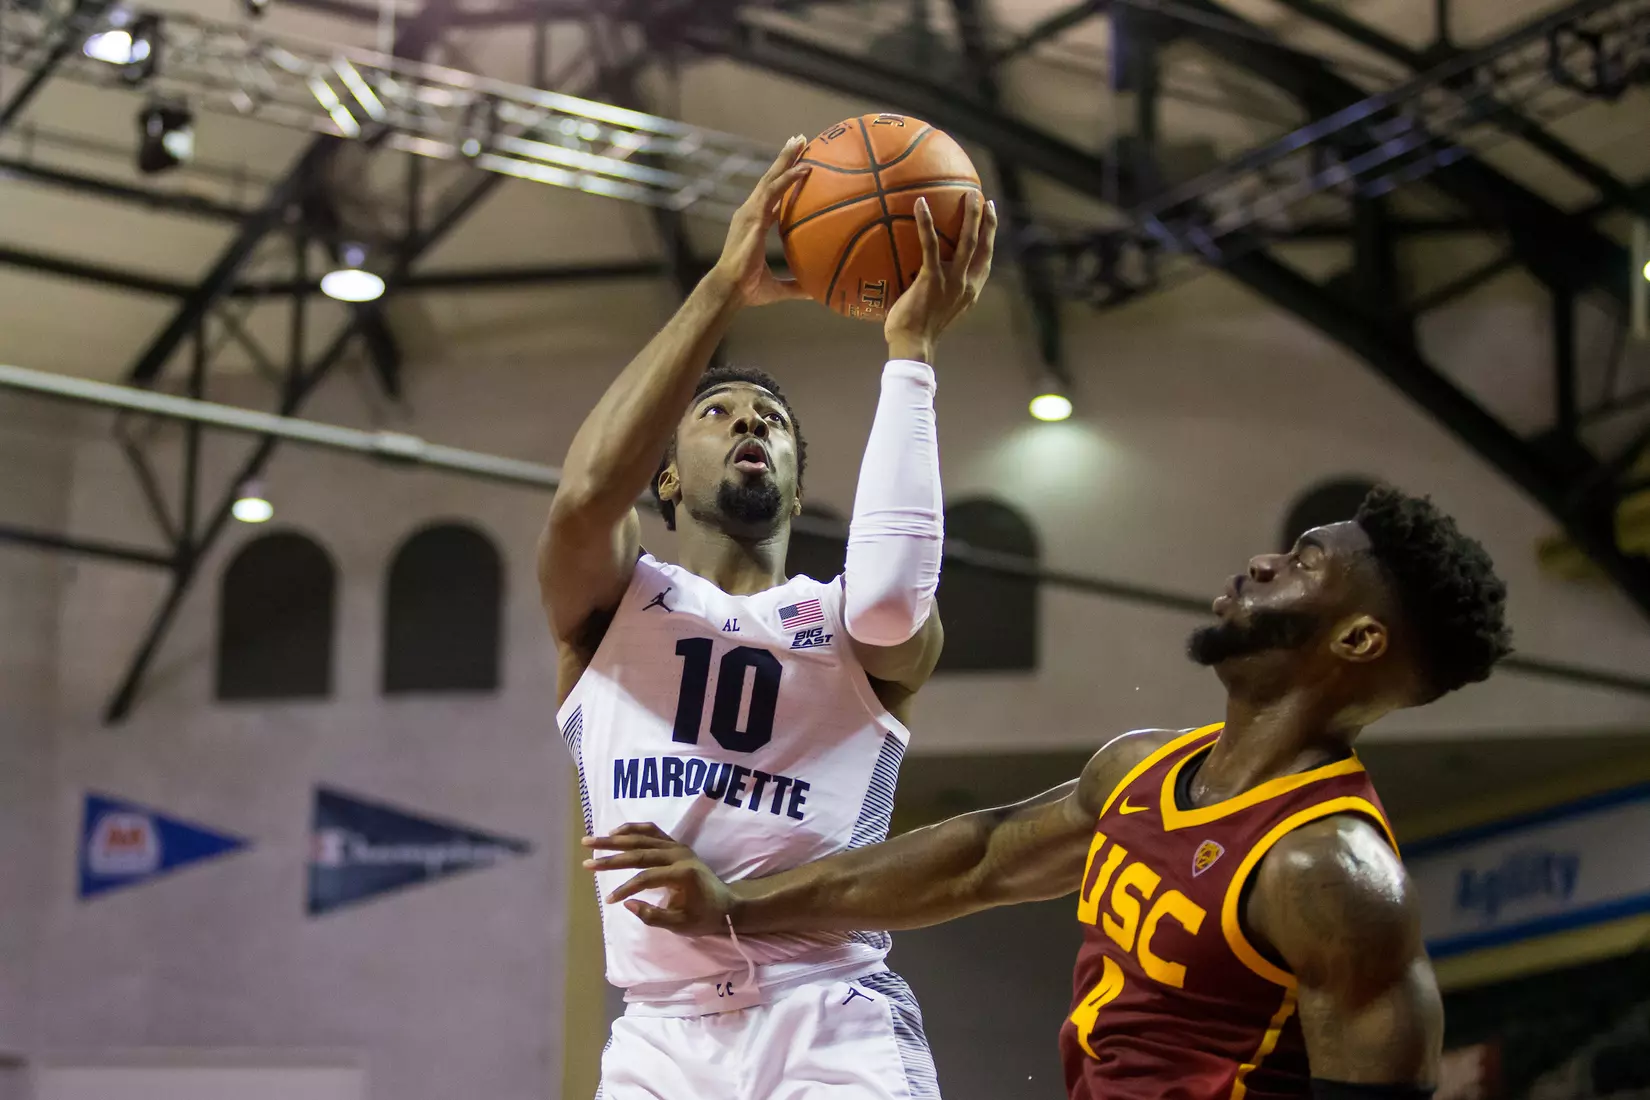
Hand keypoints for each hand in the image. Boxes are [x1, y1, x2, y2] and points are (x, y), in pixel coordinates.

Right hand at [582, 823, 735, 935]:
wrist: (727, 905)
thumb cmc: (704, 918)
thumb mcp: (680, 925)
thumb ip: (653, 916)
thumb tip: (627, 904)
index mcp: (683, 874)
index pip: (646, 877)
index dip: (626, 888)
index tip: (609, 900)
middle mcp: (680, 854)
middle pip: (640, 852)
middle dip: (611, 857)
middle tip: (587, 861)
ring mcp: (678, 847)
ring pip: (643, 838)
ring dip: (616, 839)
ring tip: (593, 841)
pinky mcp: (677, 845)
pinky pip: (653, 831)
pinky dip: (633, 830)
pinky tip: (616, 832)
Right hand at [709, 136, 813, 308]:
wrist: (730, 290)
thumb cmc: (748, 291)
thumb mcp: (778, 287)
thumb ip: (796, 285)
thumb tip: (817, 291)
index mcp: (754, 225)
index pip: (772, 196)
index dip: (784, 180)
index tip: (798, 166)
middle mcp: (750, 213)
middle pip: (770, 179)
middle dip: (784, 158)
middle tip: (800, 139)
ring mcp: (749, 212)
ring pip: (771, 178)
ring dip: (786, 158)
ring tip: (800, 140)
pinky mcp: (752, 216)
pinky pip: (774, 192)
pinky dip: (789, 178)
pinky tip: (805, 168)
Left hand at [885, 191, 997, 363]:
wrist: (913, 345)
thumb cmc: (918, 330)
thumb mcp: (937, 307)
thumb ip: (939, 289)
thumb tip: (922, 270)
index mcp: (971, 291)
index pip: (986, 258)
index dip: (991, 235)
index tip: (991, 214)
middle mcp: (967, 285)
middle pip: (984, 246)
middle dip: (986, 220)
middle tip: (982, 197)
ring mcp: (952, 282)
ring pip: (968, 242)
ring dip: (971, 216)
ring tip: (969, 194)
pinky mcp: (932, 280)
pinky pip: (931, 245)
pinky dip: (926, 223)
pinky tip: (920, 204)